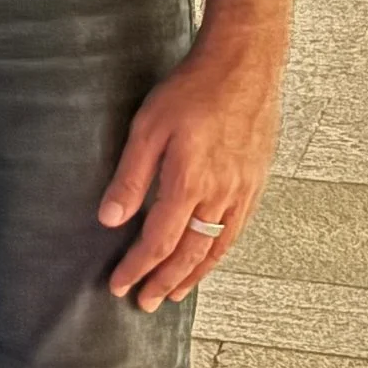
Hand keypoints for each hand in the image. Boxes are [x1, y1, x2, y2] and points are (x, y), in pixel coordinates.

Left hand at [97, 26, 285, 309]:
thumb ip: (130, 177)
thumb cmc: (194, 88)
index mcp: (189, 183)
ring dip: (195, 275)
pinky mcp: (257, 180)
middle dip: (165, 282)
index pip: (158, 242)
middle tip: (146, 303)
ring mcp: (243, 190)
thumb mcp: (148, 127)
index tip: (120, 285)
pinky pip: (238, 229)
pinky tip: (211, 256)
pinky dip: (221, 252)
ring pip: (218, 247)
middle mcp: (220, 194)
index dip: (138, 268)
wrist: (244, 64)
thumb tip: (110, 218)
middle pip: (190, 255)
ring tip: (176, 292)